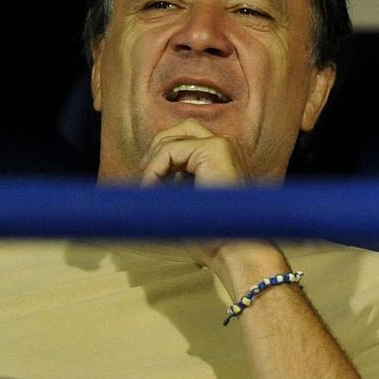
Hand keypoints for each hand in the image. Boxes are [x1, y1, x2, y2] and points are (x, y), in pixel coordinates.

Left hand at [137, 119, 257, 268]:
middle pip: (181, 129)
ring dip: (153, 162)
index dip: (162, 156)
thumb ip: (176, 179)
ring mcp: (224, 144)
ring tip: (147, 189)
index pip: (187, 139)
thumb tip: (145, 168)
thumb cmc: (213, 235)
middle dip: (157, 149)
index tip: (149, 181)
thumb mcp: (190, 198)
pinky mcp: (215, 150)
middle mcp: (229, 145)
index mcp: (227, 156)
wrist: (235, 250)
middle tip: (144, 176)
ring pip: (173, 138)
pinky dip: (154, 169)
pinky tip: (151, 190)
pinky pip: (170, 150)